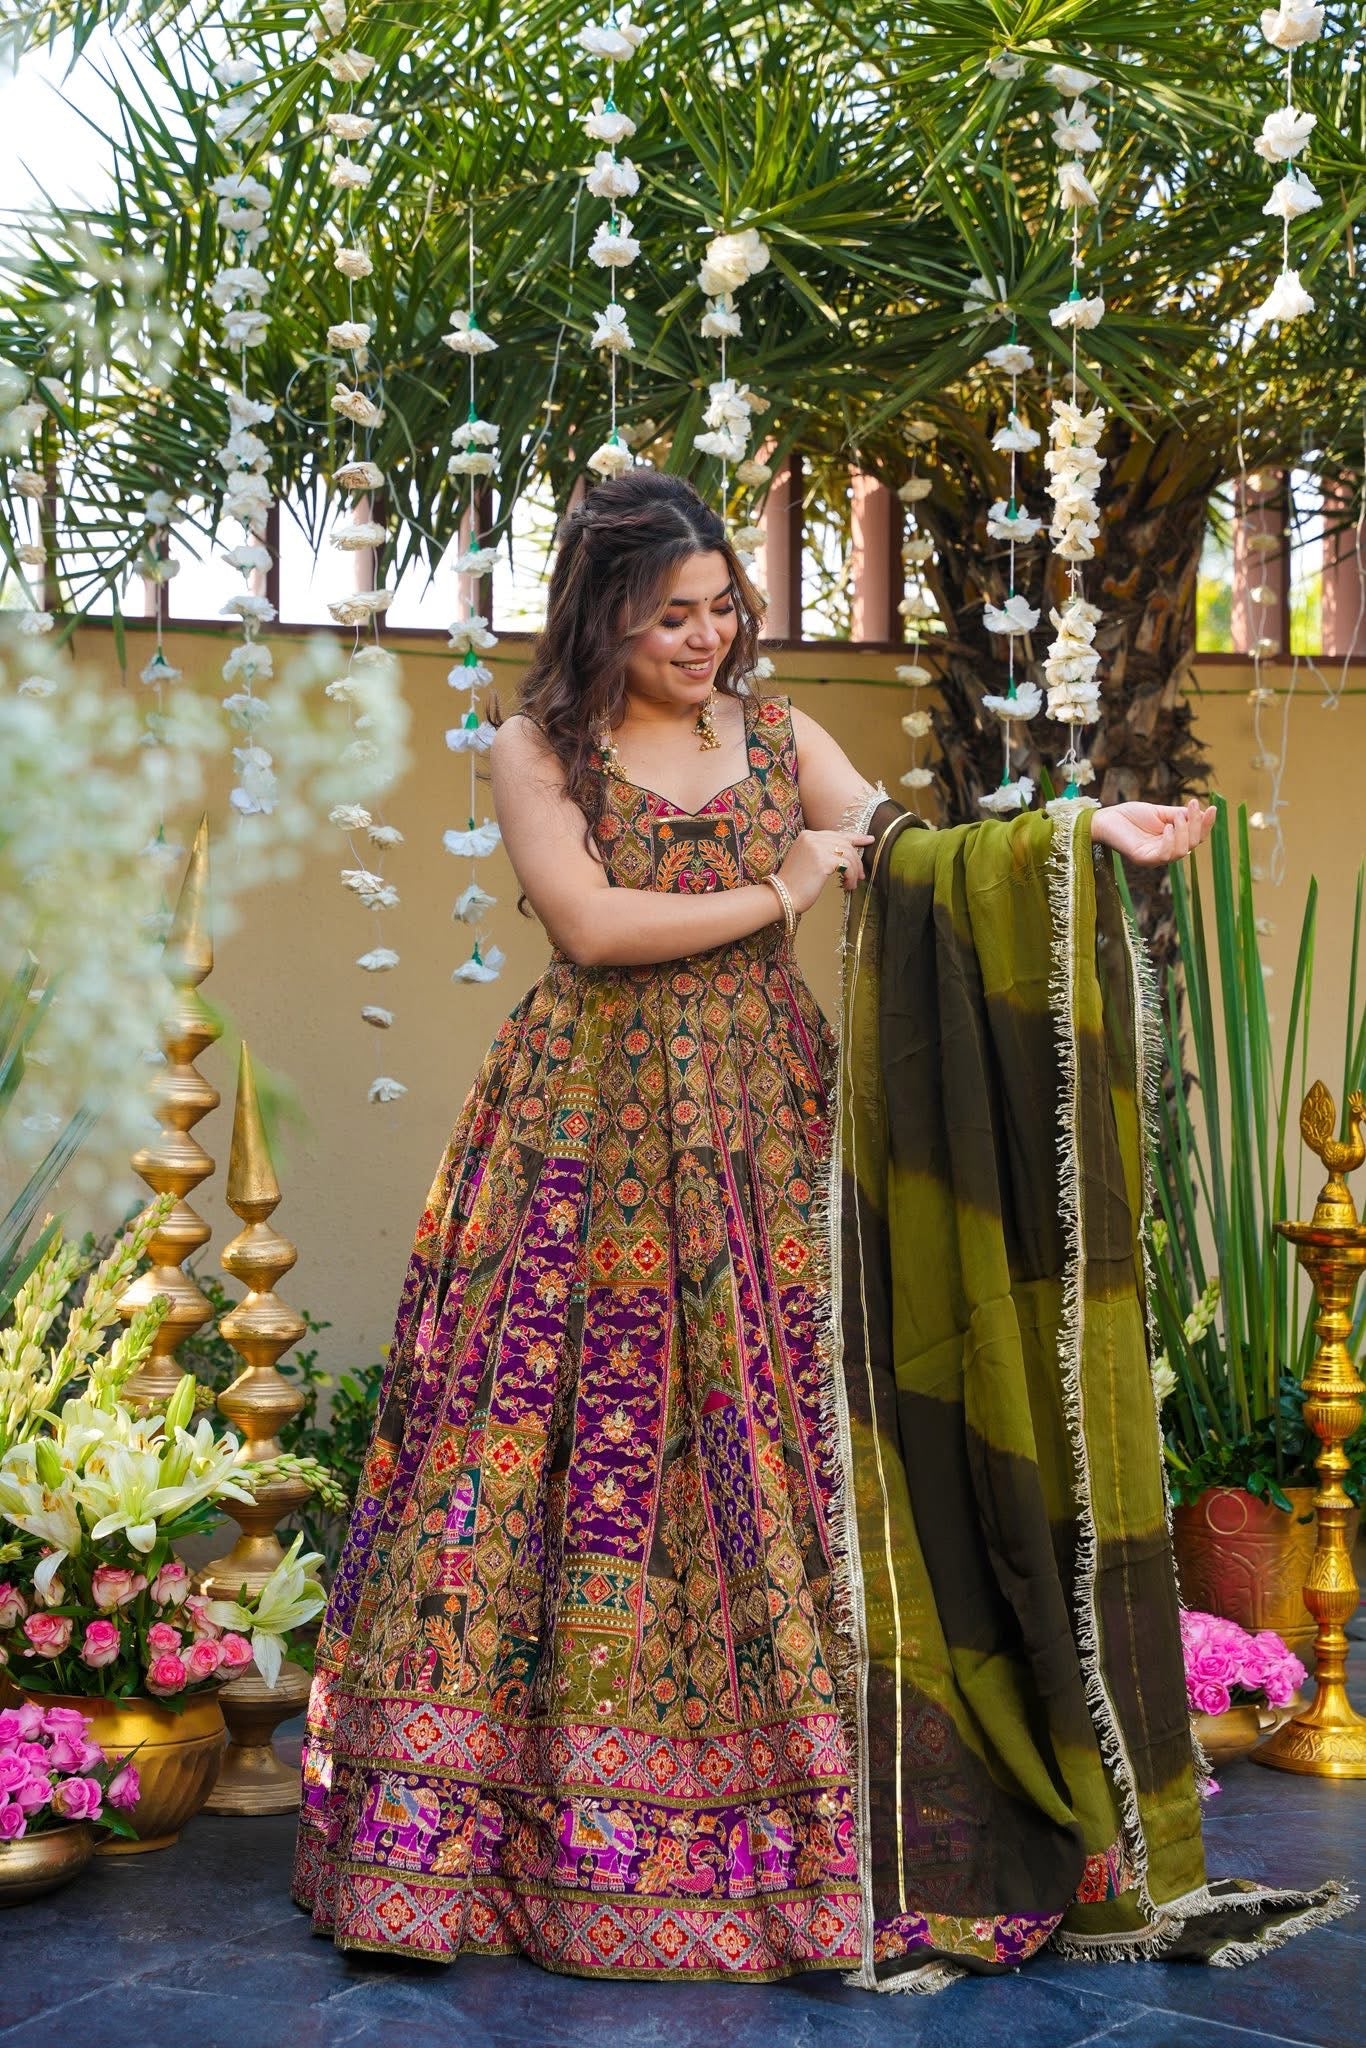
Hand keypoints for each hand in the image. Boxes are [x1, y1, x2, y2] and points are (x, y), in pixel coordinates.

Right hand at [777, 829, 875, 911]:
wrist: (782, 896)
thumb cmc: (795, 884)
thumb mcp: (808, 861)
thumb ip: (823, 852)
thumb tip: (848, 854)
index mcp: (807, 835)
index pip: (837, 834)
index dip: (855, 837)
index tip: (868, 840)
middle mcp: (811, 837)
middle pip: (845, 843)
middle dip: (857, 859)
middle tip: (861, 875)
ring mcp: (817, 847)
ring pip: (848, 854)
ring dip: (854, 870)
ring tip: (852, 883)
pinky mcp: (822, 860)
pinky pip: (847, 865)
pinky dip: (851, 877)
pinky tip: (847, 886)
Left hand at [1090, 797, 1216, 865]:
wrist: (1106, 818)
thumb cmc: (1131, 815)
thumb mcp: (1161, 812)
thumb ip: (1180, 815)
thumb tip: (1203, 813)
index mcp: (1172, 841)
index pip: (1196, 838)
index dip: (1206, 825)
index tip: (1213, 808)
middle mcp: (1165, 852)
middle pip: (1192, 845)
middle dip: (1197, 825)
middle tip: (1191, 807)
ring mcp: (1154, 858)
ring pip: (1181, 852)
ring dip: (1185, 832)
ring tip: (1178, 817)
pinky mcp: (1143, 859)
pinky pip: (1163, 856)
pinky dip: (1170, 841)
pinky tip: (1169, 827)